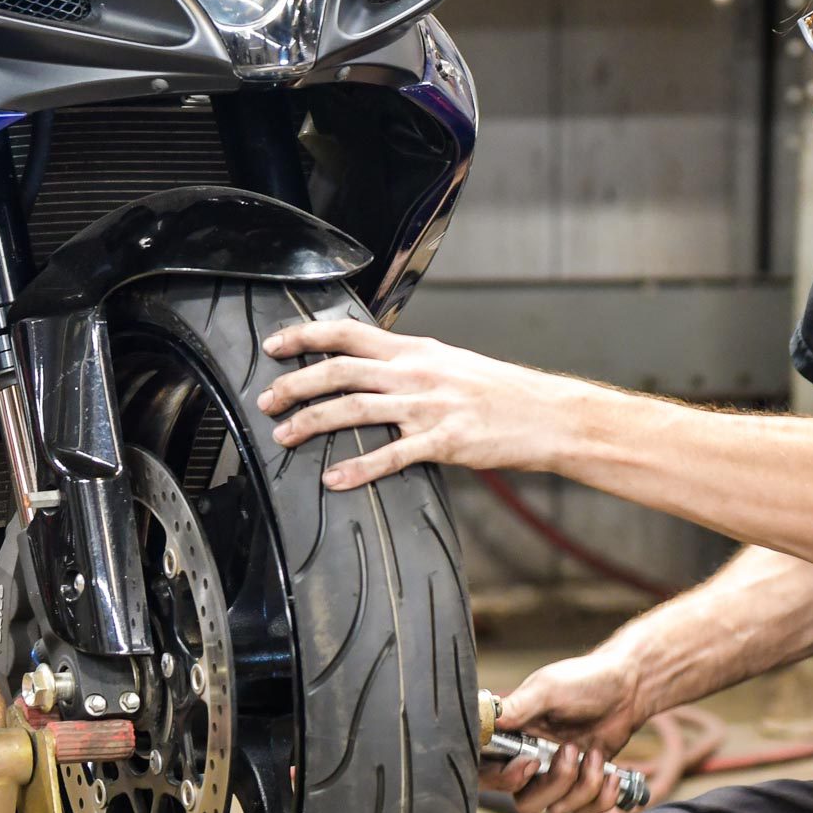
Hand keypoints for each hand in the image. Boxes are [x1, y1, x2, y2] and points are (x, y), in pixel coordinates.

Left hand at [256, 319, 577, 489]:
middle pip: (341, 370)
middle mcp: (416, 373)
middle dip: (295, 384)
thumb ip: (406, 363)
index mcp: (414, 350)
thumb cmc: (497, 392)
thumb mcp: (447, 362)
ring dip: (313, 422)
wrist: (546, 414)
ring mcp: (429, 406)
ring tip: (284, 437)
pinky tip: (335, 479)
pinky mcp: (444, 441)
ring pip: (356, 407)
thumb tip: (366, 366)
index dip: (305, 336)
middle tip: (266, 401)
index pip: (347, 333)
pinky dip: (359, 468)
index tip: (274, 345)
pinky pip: (392, 455)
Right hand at [483, 650, 646, 812]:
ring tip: (594, 753)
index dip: (502, 778)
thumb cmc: (584, 681)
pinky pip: (584, 812)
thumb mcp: (547, 689)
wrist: (627, 690)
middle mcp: (529, 761)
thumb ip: (517, 706)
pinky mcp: (581, 786)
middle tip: (569, 752)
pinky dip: (602, 796)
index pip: (487, 771)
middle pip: (523, 802)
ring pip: (555, 810)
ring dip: (583, 785)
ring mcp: (555, 776)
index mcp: (512, 737)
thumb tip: (486, 718)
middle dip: (553, 785)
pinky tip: (610, 773)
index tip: (531, 762)